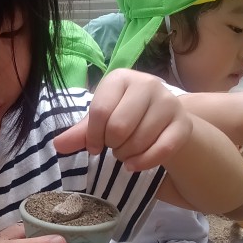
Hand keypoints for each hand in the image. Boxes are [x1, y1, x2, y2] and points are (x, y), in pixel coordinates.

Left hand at [54, 69, 192, 170]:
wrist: (163, 120)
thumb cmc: (125, 116)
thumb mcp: (100, 121)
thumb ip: (80, 133)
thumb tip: (58, 145)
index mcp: (121, 78)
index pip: (99, 111)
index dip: (92, 136)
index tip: (94, 145)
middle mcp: (147, 83)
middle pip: (119, 127)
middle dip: (112, 145)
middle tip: (114, 145)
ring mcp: (168, 102)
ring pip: (139, 141)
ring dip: (127, 155)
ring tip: (126, 150)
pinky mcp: (184, 123)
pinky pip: (161, 150)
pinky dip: (143, 163)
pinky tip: (134, 164)